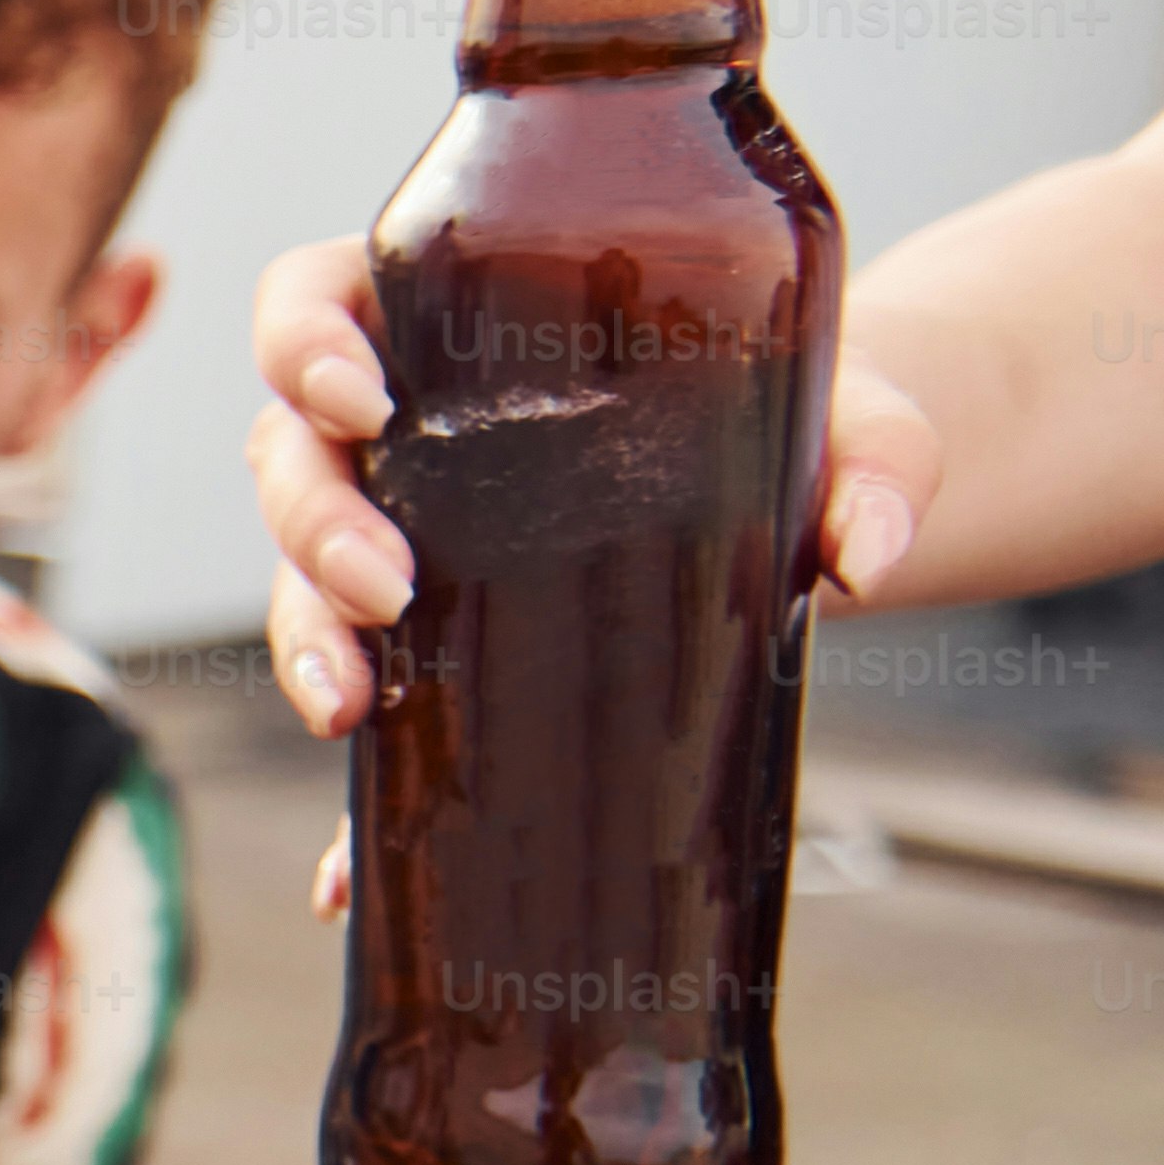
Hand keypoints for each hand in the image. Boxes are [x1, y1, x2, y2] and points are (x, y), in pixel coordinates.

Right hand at [251, 235, 941, 918]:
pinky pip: (367, 706)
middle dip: (315, 526)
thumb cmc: (798, 407)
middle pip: (288, 453)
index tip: (362, 398)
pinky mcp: (434, 641)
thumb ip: (876, 458)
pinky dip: (345, 798)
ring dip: (303, 636)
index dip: (304, 341)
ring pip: (293, 576)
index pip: (319, 297)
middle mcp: (403, 428)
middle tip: (393, 586)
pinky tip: (346, 867)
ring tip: (352, 703)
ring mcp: (404, 533)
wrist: (813, 486)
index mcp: (458, 320)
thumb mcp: (852, 410)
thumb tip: (868, 551)